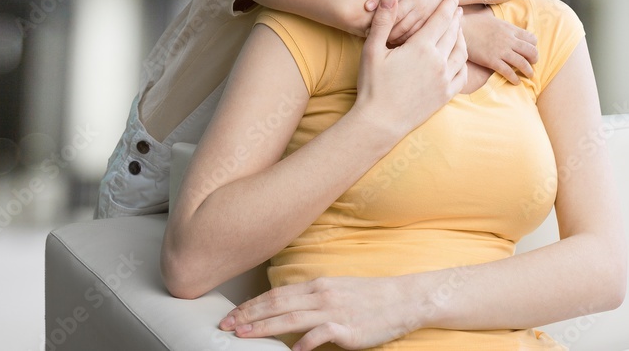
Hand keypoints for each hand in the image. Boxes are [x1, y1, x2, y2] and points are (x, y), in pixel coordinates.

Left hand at [219, 276, 415, 350]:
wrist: (403, 299)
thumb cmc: (370, 297)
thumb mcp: (336, 291)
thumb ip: (311, 300)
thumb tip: (286, 310)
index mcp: (317, 285)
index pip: (276, 294)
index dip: (251, 305)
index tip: (232, 314)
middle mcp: (321, 295)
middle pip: (276, 304)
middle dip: (248, 315)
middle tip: (226, 325)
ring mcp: (333, 311)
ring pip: (290, 318)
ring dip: (263, 327)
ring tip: (243, 335)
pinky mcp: (347, 328)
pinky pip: (320, 335)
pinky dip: (304, 343)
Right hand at [354, 0, 467, 141]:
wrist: (380, 121)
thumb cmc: (372, 85)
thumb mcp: (372, 50)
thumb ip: (384, 21)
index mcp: (421, 47)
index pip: (441, 18)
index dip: (449, 4)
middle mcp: (438, 61)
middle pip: (453, 32)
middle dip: (456, 18)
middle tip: (457, 8)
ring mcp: (445, 79)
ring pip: (461, 51)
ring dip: (461, 37)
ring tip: (458, 30)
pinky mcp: (446, 94)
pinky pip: (462, 73)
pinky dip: (463, 61)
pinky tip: (458, 56)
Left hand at [364, 0, 450, 44]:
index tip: (366, 6)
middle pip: (396, 13)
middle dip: (381, 23)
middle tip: (366, 31)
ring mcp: (423, 11)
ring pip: (404, 26)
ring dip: (390, 34)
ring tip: (377, 39)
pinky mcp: (429, 22)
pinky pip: (414, 33)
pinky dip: (402, 39)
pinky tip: (393, 42)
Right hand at [463, 12, 537, 83]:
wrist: (459, 29)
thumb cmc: (473, 23)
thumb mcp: (492, 20)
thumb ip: (503, 27)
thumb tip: (508, 30)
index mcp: (509, 29)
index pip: (531, 38)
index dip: (533, 46)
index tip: (530, 51)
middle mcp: (508, 40)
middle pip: (531, 51)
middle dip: (534, 59)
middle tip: (532, 63)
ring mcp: (500, 51)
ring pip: (523, 63)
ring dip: (528, 71)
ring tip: (528, 75)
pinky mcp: (491, 60)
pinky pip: (508, 72)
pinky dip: (514, 78)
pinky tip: (515, 82)